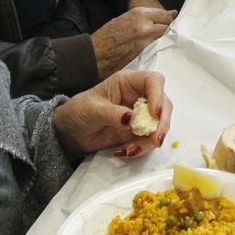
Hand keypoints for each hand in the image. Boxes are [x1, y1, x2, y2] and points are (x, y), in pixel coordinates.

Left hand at [52, 70, 172, 160]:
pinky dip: (142, 148)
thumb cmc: (79, 111)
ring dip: (151, 140)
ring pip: (160, 124)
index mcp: (128, 82)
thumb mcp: (92, 110)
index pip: (153, 81)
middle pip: (164, 104)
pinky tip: (125, 152)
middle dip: (162, 123)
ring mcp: (141, 115)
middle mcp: (139, 96)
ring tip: (131, 151)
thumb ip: (113, 114)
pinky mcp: (138, 132)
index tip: (155, 114)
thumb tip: (133, 118)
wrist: (71, 132)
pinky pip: (149, 139)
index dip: (158, 95)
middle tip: (155, 140)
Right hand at [90, 7, 175, 77]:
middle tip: (173, 38)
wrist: (93, 54)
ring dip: (168, 43)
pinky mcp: (144, 55)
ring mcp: (145, 41)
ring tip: (167, 46)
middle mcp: (145, 25)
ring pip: (166, 40)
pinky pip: (160, 51)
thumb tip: (166, 16)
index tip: (174, 25)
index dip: (171, 21)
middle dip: (172, 32)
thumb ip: (145, 18)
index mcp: (139, 13)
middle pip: (170, 27)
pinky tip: (160, 54)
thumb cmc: (107, 37)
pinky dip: (161, 52)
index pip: (167, 15)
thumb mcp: (125, 19)